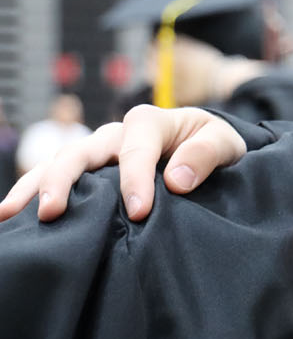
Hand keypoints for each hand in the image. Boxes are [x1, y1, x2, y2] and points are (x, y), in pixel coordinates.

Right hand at [0, 105, 246, 222]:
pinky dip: (32, 193)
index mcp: (149, 122)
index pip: (135, 148)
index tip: (139, 212)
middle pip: (80, 152)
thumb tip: (177, 181)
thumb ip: (206, 154)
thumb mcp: (225, 142)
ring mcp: (96, 152)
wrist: (207, 146)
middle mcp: (115, 134)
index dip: (135, 179)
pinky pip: (55, 179)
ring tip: (10, 214)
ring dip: (34, 188)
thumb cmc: (215, 143)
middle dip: (63, 181)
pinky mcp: (89, 172)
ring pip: (58, 165)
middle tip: (52, 213)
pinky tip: (11, 216)